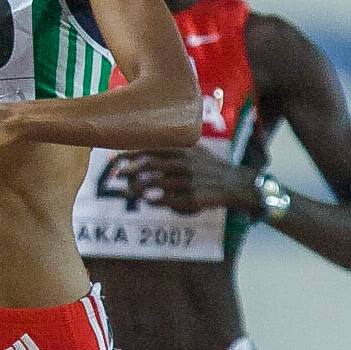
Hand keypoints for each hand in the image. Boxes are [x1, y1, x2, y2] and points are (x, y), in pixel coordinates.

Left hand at [108, 145, 252, 215]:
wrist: (235, 184)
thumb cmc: (209, 168)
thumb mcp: (194, 152)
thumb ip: (171, 151)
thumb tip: (142, 154)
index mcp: (183, 150)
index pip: (151, 149)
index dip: (131, 154)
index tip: (115, 160)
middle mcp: (184, 163)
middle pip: (150, 165)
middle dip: (130, 170)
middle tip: (116, 175)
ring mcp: (189, 181)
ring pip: (157, 183)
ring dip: (138, 188)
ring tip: (127, 192)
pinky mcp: (193, 198)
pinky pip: (169, 200)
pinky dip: (155, 200)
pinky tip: (146, 200)